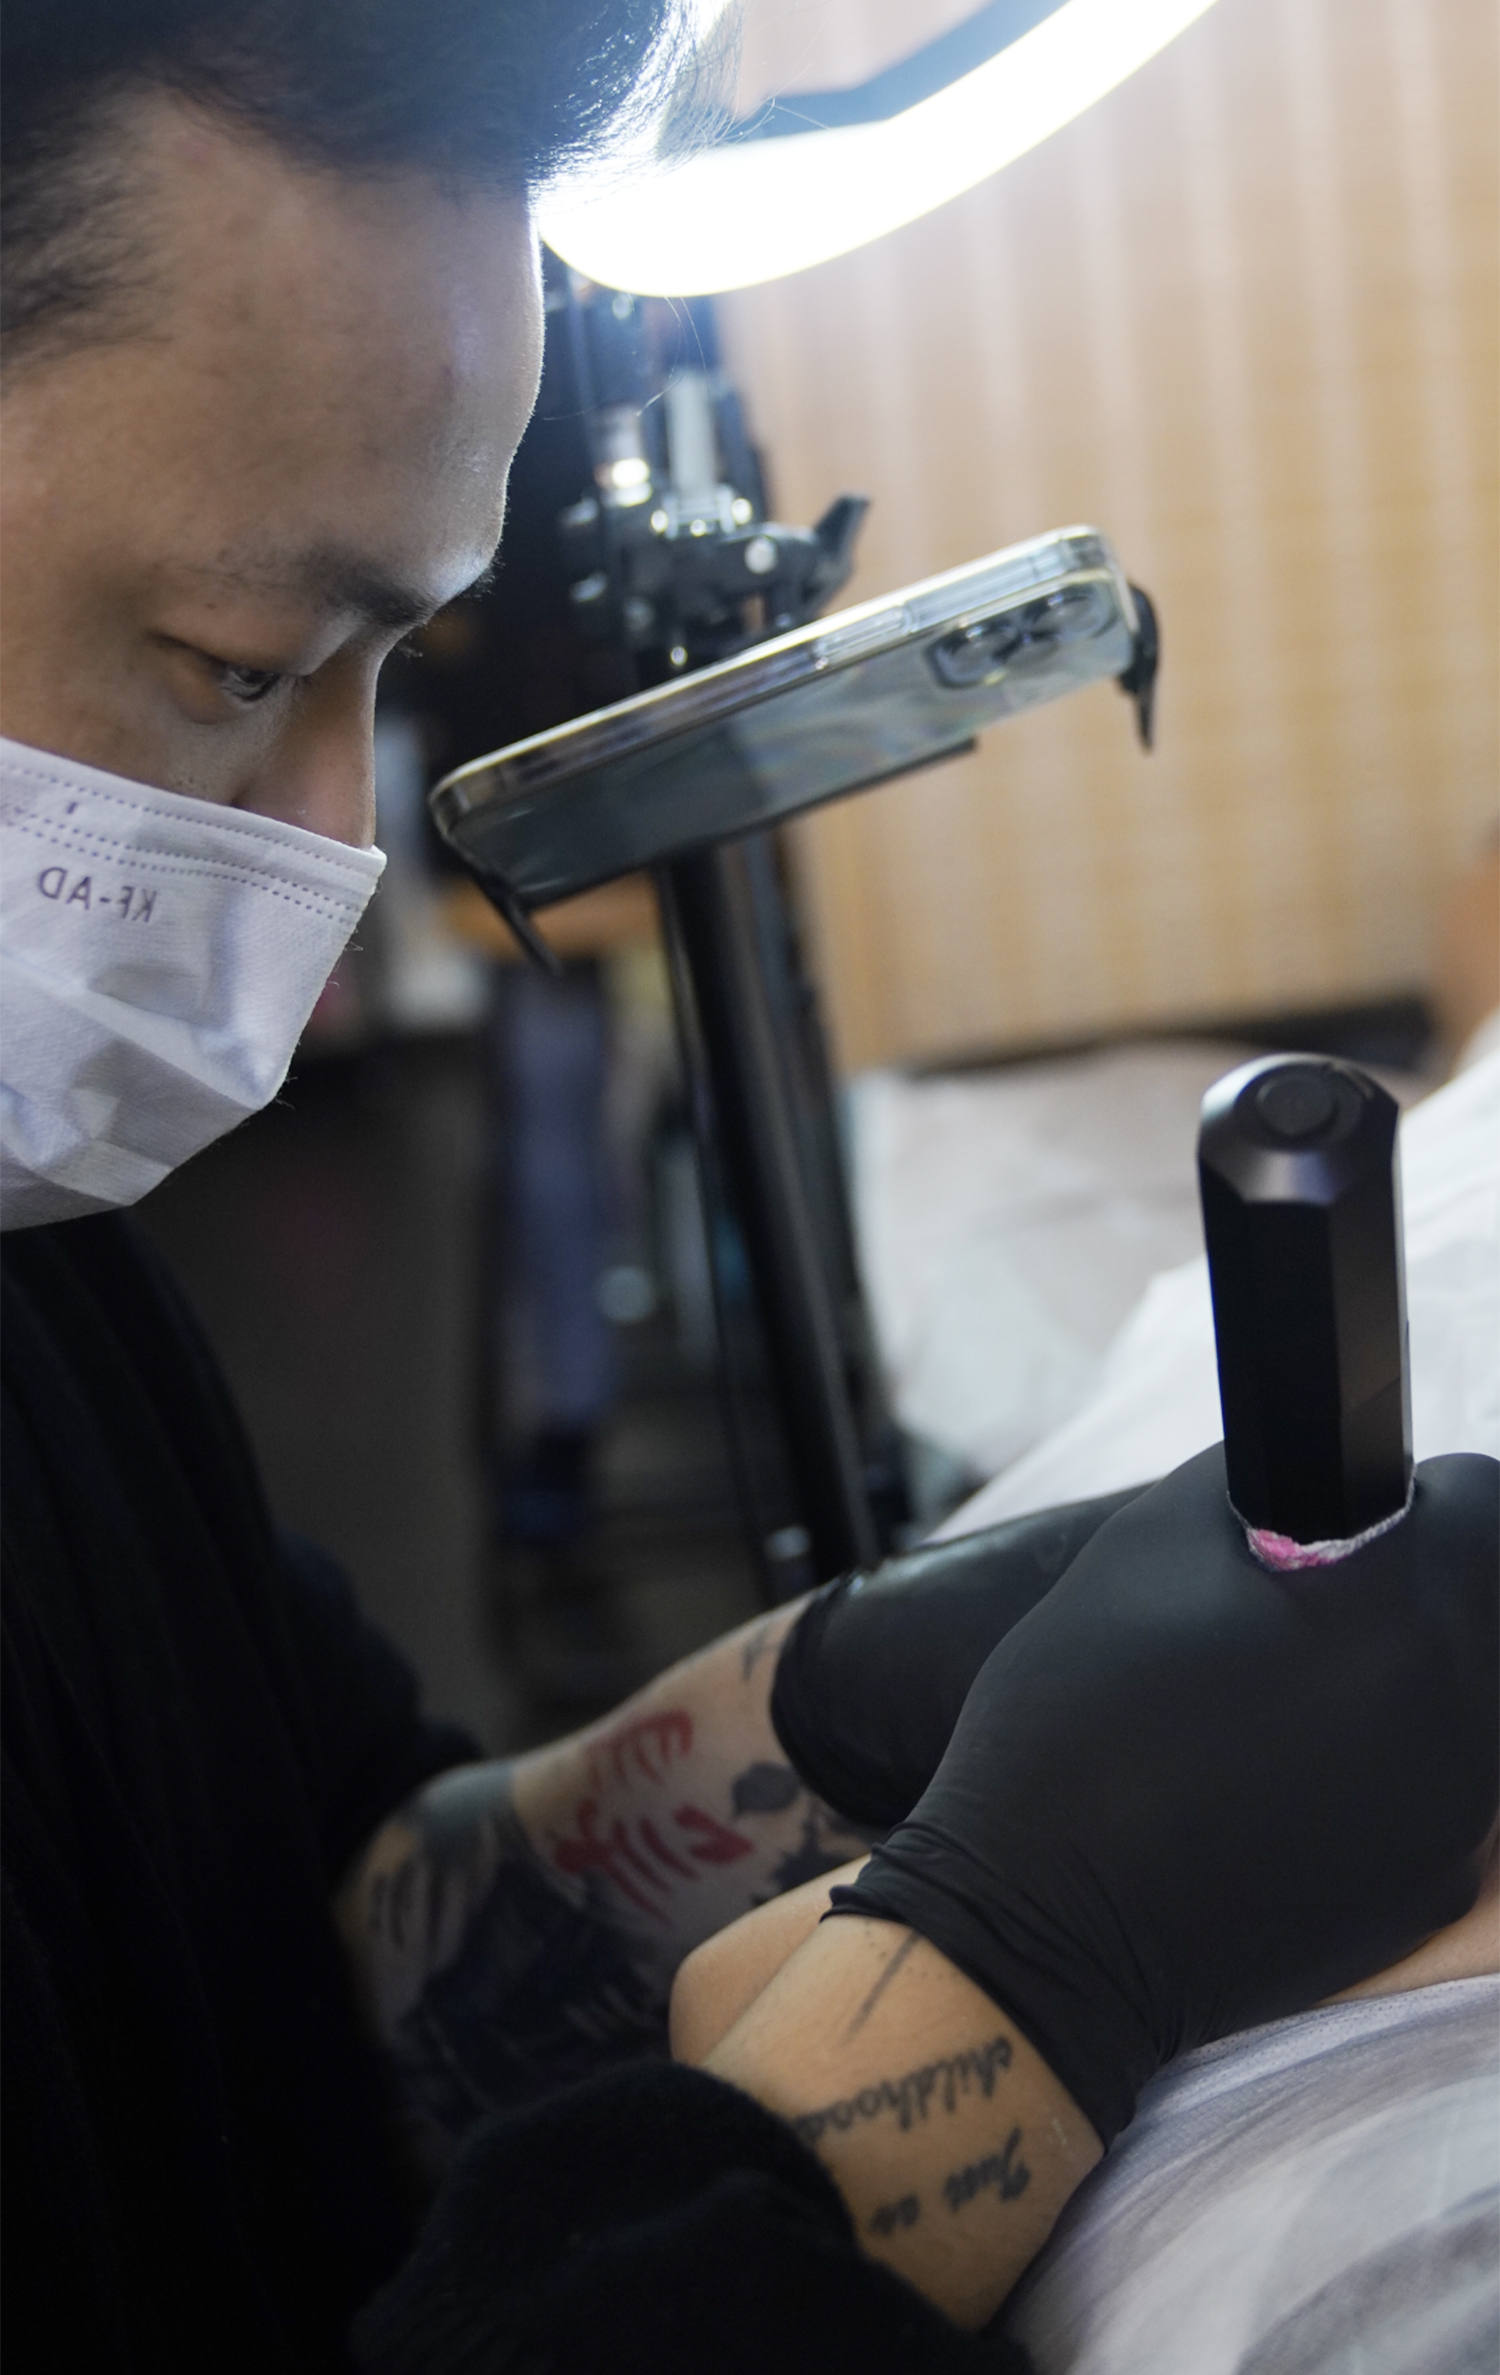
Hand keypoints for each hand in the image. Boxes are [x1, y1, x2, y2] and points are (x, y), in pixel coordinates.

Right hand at [830, 1446, 1498, 2144]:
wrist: (1044, 1917)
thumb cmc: (1083, 1717)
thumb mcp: (1146, 1542)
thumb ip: (1262, 1484)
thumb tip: (1327, 1481)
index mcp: (1405, 1612)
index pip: (1486, 1500)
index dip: (1417, 1496)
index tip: (1355, 1522)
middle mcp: (1464, 1715)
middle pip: (1490, 1605)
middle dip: (1420, 1587)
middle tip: (1321, 1606)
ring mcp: (1463, 1817)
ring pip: (1473, 1698)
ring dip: (1409, 1675)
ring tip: (1295, 1693)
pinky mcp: (1437, 1890)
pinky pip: (1446, 1788)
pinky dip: (1392, 1767)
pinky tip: (1290, 1780)